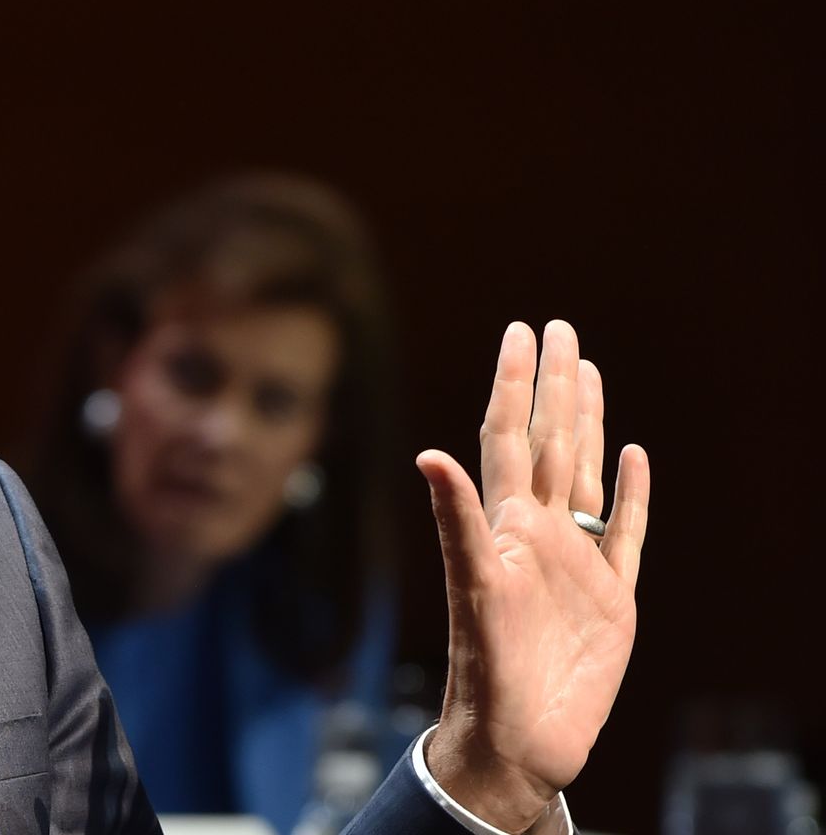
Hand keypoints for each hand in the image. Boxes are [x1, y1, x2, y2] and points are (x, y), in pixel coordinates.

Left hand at [418, 321, 650, 831]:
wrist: (517, 734)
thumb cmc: (486, 667)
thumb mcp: (471, 586)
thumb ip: (455, 520)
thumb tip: (426, 454)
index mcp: (505, 523)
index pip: (508, 436)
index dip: (513, 384)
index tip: (519, 331)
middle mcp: (538, 532)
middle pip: (549, 442)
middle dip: (553, 385)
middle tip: (559, 328)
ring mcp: (575, 561)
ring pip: (584, 473)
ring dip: (587, 423)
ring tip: (588, 371)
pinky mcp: (610, 596)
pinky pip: (624, 531)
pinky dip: (632, 493)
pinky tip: (636, 456)